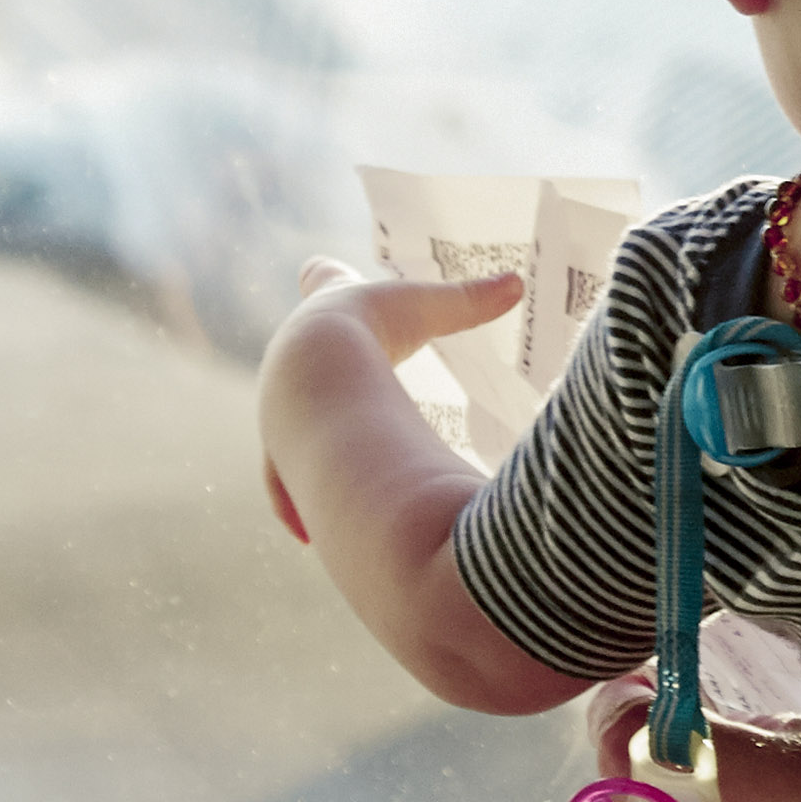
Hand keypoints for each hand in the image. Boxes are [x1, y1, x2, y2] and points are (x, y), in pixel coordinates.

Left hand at [253, 256, 515, 540]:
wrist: (317, 381)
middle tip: (333, 380)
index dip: (324, 277)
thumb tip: (517, 283)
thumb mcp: (426, 309)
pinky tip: (303, 532)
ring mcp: (283, 414)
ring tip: (322, 461)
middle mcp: (293, 366)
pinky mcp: (283, 462)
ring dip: (304, 442)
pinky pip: (287, 488)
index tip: (315, 269)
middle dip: (317, 372)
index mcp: (325, 321)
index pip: (320, 282)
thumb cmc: (370, 332)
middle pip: (299, 362)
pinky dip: (298, 505)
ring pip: (287, 428)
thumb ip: (469, 302)